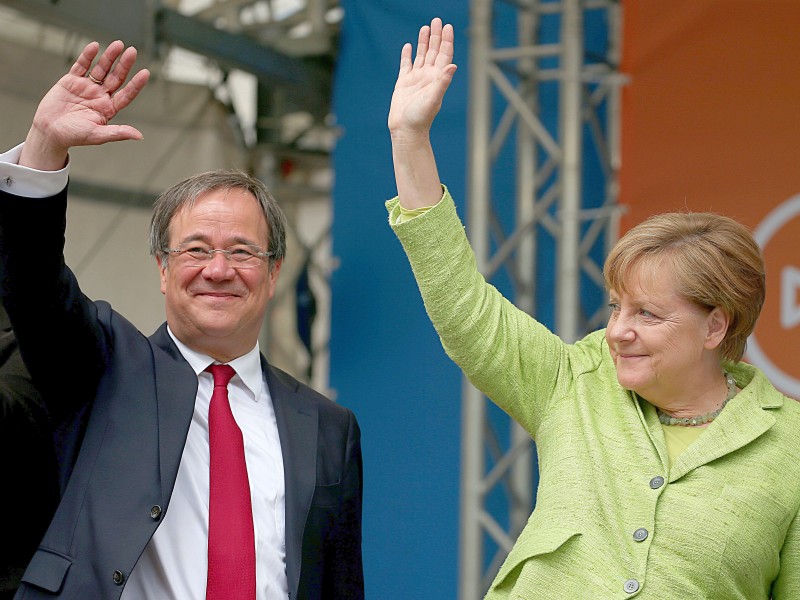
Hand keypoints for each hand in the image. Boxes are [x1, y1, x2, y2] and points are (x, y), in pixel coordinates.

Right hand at [20, 40, 150, 170]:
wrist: (49, 131)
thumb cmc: (74, 136)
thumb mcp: (97, 135)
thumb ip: (118, 133)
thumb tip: (139, 136)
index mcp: (108, 109)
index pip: (126, 94)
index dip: (136, 84)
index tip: (145, 73)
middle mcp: (100, 96)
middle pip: (116, 78)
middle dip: (124, 65)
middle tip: (133, 51)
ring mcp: (87, 87)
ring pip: (100, 69)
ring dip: (109, 57)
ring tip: (118, 44)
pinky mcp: (71, 81)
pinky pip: (81, 66)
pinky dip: (87, 56)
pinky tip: (95, 46)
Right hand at [388, 17, 456, 140]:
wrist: (406, 130)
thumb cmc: (421, 117)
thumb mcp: (433, 98)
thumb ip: (442, 82)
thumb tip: (452, 65)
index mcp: (436, 78)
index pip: (444, 55)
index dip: (446, 40)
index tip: (448, 26)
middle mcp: (428, 76)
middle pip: (434, 51)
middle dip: (436, 36)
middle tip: (437, 20)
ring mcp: (415, 79)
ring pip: (421, 55)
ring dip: (424, 42)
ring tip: (426, 28)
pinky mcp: (403, 83)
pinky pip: (406, 65)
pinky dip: (407, 55)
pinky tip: (408, 46)